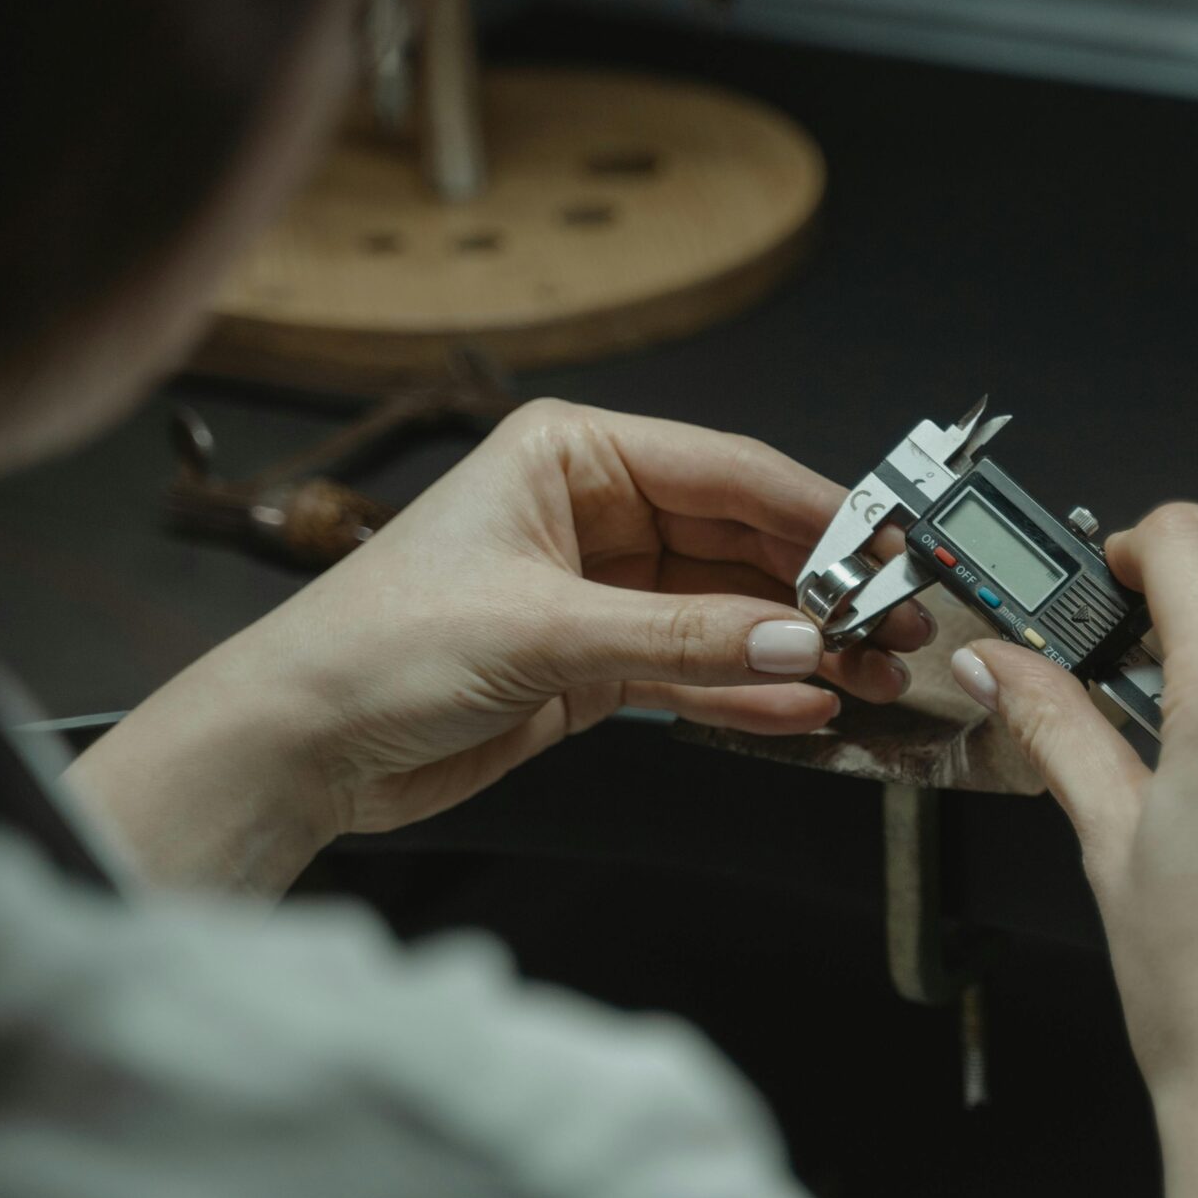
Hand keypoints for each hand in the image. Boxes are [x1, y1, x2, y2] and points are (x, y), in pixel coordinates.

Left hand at [71, 400, 932, 889]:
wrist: (299, 743)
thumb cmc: (378, 645)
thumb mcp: (545, 631)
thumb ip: (685, 637)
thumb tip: (800, 639)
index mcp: (573, 454)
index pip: (727, 471)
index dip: (818, 513)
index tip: (890, 553)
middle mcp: (593, 511)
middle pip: (740, 541)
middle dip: (821, 588)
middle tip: (898, 626)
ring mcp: (599, 590)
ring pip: (729, 609)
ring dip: (799, 645)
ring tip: (877, 673)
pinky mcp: (594, 664)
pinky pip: (698, 666)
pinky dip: (752, 688)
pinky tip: (811, 704)